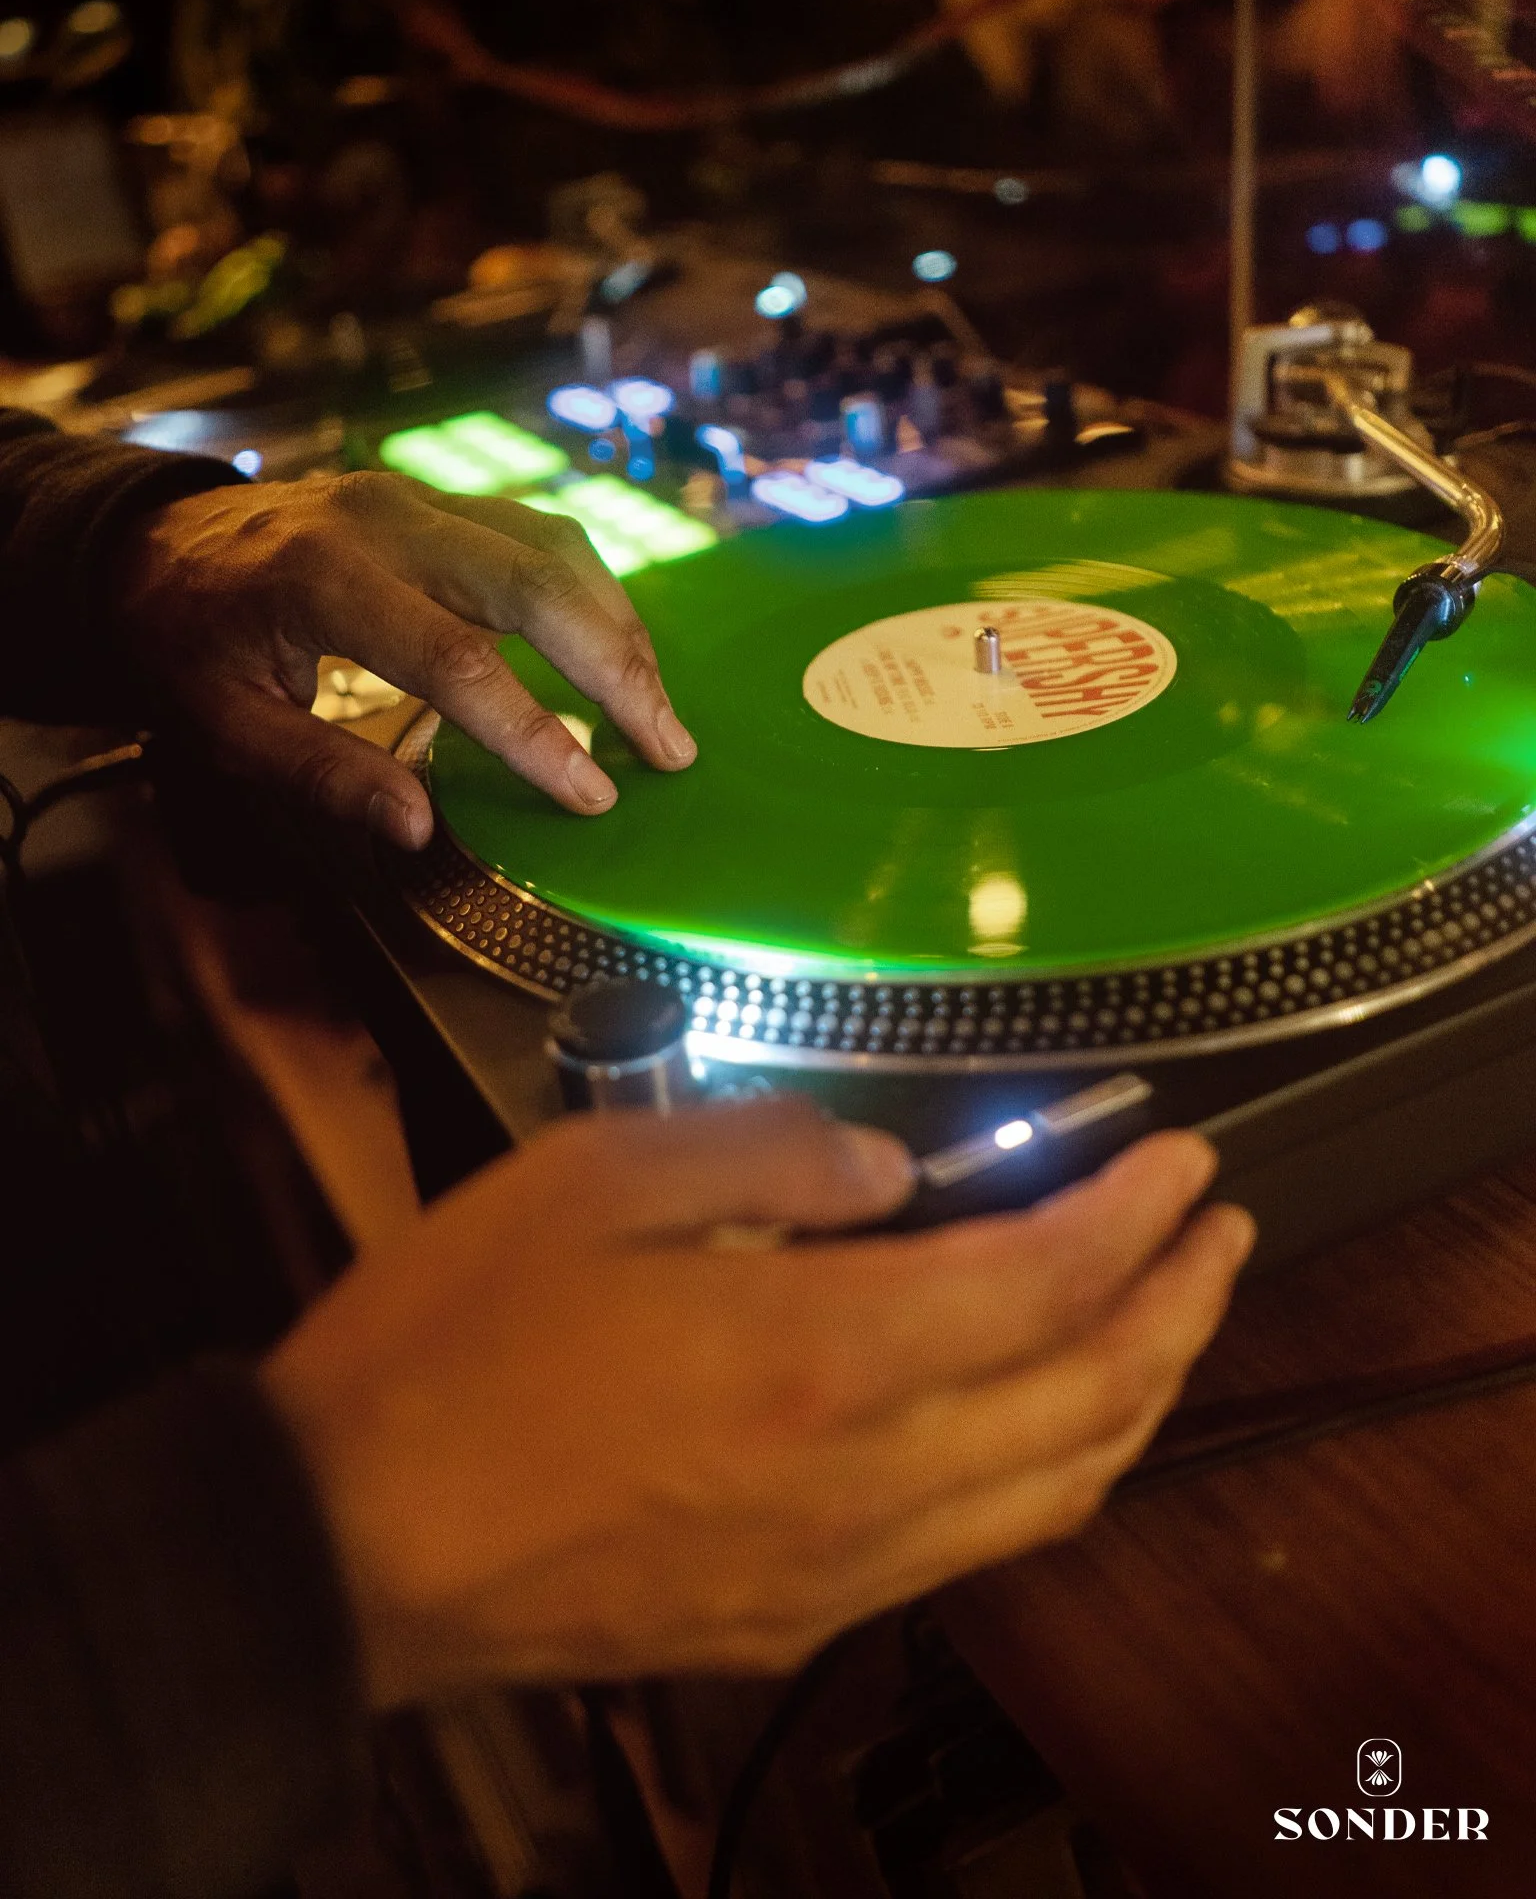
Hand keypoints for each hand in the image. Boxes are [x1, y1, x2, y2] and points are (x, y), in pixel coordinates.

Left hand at [113, 470, 696, 848]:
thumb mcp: (224, 723)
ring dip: (618, 629)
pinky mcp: (441, 498)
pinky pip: (540, 534)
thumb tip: (418, 828)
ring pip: (553, 548)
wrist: (152, 540)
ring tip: (657, 709)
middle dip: (617, 672)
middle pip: (534, 585)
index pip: (458, 661)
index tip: (591, 798)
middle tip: (669, 749)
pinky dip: (592, 594)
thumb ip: (322, 773)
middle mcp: (383, 521)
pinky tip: (617, 650)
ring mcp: (419, 497)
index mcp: (322, 580)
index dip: (535, 735)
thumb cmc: (187, 640)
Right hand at [262, 1098, 1252, 1702]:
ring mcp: (834, 1569)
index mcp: (817, 1354)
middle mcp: (860, 1480)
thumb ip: (767, 1153)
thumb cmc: (455, 1348)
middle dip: (1182, 1308)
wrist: (346, 1542)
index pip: (1046, 1284)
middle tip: (1218, 1233)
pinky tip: (1038, 1430)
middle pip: (1091, 1402)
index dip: (1138, 1216)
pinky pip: (970, 1552)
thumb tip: (882, 1171)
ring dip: (1136, 1401)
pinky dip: (1048, 1477)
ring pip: (1053, 1495)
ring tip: (1164, 1324)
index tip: (1185, 1163)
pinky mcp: (788, 1621)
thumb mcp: (595, 1179)